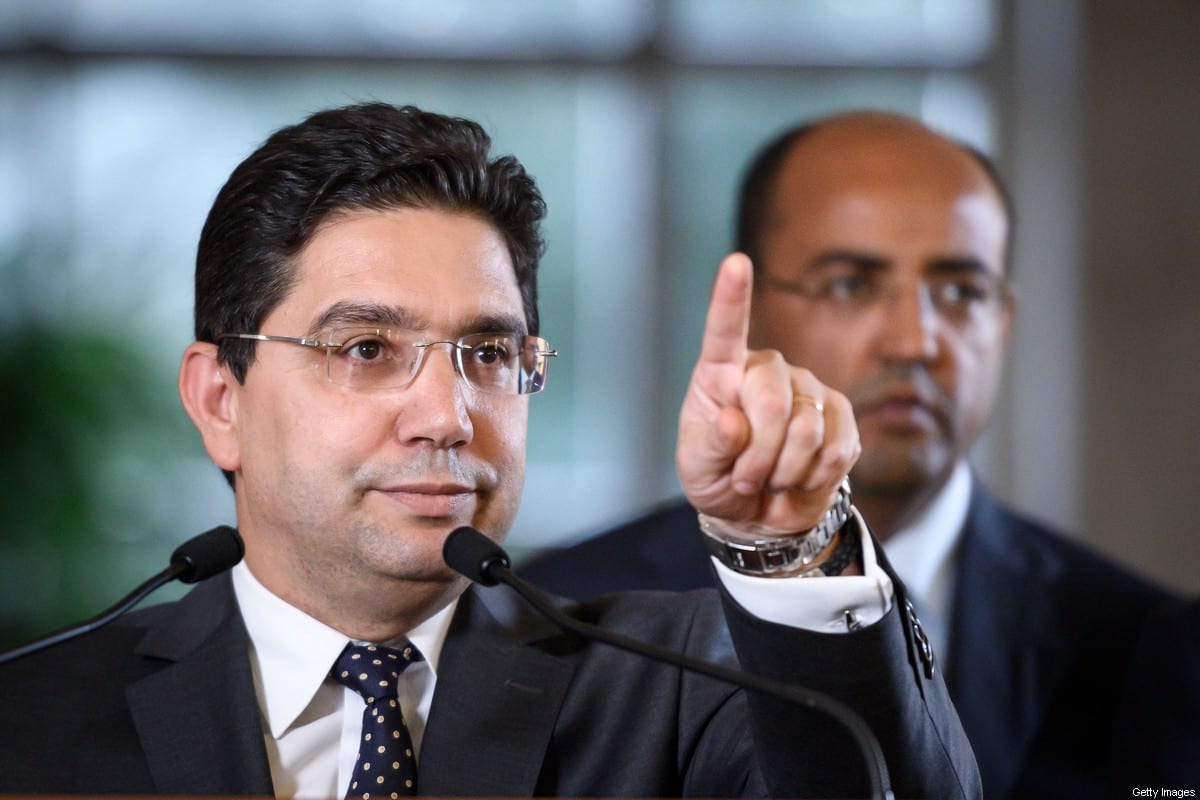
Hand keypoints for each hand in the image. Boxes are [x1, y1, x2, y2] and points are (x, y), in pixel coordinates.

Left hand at [676, 253, 859, 534]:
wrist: (759, 512)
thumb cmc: (718, 478)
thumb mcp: (697, 467)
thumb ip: (710, 444)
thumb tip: (733, 423)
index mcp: (722, 371)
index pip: (725, 330)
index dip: (732, 297)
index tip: (735, 262)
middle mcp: (768, 369)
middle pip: (773, 402)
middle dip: (758, 455)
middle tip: (745, 479)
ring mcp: (808, 388)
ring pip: (806, 431)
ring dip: (783, 472)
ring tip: (769, 478)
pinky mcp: (840, 415)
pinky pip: (836, 449)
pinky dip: (812, 478)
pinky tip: (798, 478)